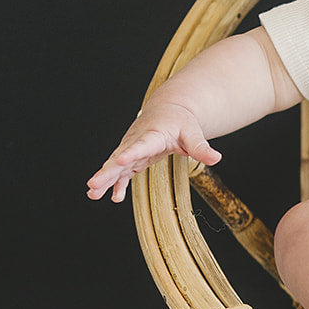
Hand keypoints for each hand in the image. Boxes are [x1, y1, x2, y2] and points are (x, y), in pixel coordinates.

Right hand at [87, 101, 221, 203]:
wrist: (168, 111)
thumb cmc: (181, 121)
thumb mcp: (193, 133)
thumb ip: (201, 147)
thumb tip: (216, 158)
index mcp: (153, 134)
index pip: (141, 145)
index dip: (130, 153)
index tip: (119, 161)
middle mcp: (138, 141)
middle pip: (120, 158)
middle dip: (106, 172)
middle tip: (93, 185)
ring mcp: (133, 150)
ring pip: (115, 165)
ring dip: (105, 179)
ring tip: (92, 193)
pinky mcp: (133, 158)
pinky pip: (123, 172)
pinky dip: (117, 183)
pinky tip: (113, 197)